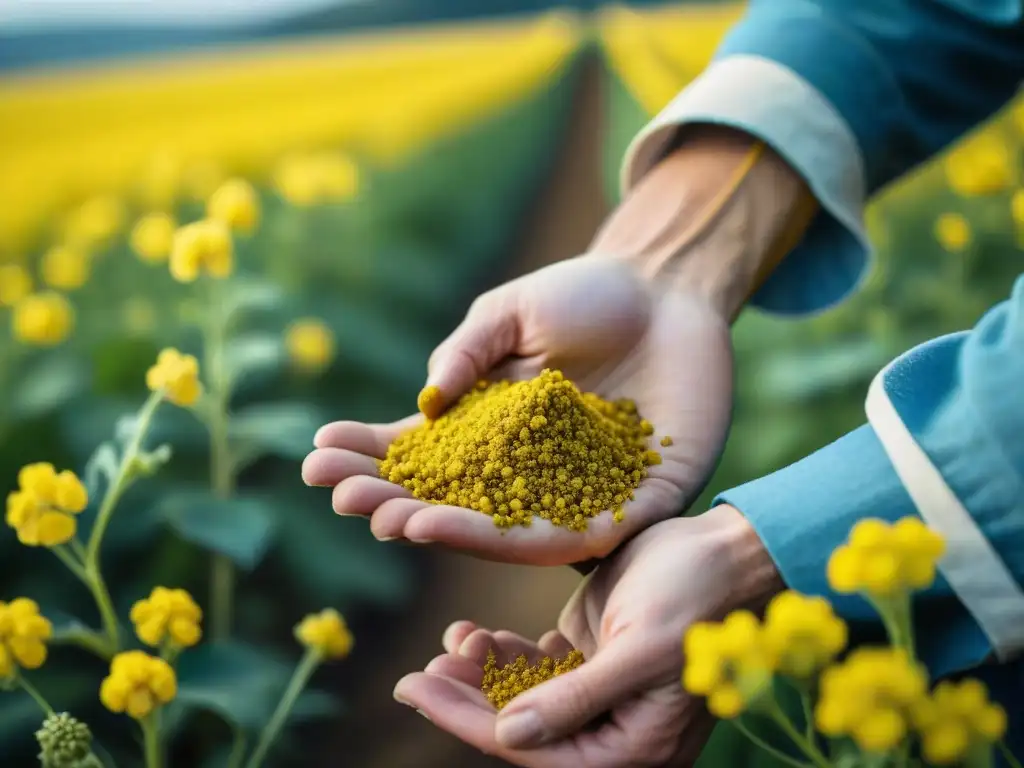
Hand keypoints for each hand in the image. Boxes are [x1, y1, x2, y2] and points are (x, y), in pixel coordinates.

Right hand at [302, 255, 733, 564]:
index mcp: (492, 431)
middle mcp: (529, 472)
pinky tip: (484, 529)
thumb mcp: (511, 313)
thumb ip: (468, 352)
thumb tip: (426, 402)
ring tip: (397, 521)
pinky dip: (535, 538)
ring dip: (452, 531)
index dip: (373, 458)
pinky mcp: (638, 501)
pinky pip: (586, 531)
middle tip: (344, 499)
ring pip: (510, 530)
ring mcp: (580, 492)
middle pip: (456, 501)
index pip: (424, 456)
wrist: (669, 288)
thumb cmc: (586, 295)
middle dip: (396, 500)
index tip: (320, 456)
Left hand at [392, 506, 783, 766]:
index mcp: (632, 746)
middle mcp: (613, 728)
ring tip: (451, 642)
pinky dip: (503, 652)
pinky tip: (475, 632)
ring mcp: (601, 692)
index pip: (531, 748)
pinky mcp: (594, 656)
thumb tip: (507, 737)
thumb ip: (576, 700)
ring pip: (523, 697)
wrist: (730, 550)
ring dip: (481, 674)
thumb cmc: (696, 597)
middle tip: (417, 672)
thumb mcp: (639, 652)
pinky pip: (537, 667)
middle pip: (521, 728)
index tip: (412, 686)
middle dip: (466, 699)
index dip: (466, 720)